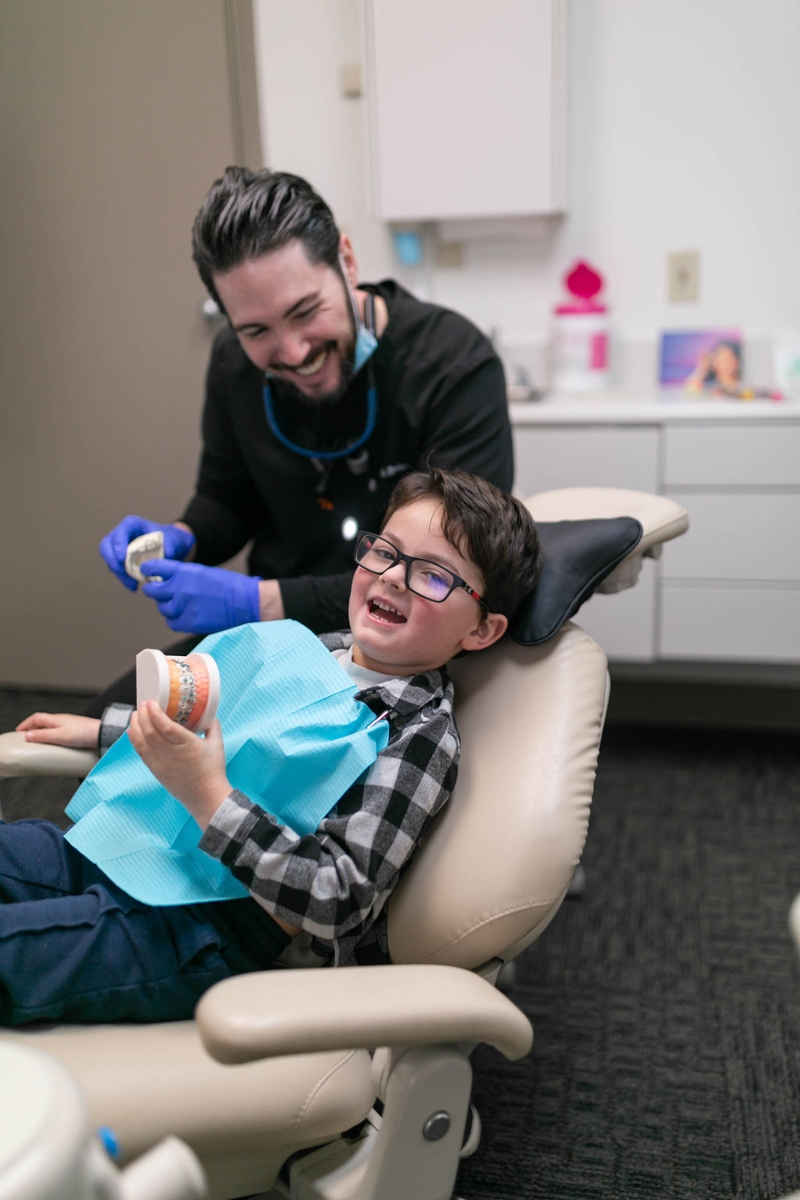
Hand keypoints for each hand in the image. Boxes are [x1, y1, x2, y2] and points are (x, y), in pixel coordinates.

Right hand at [16, 712, 99, 748]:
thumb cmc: (83, 734)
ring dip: (42, 732)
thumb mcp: (60, 736)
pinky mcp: (76, 731)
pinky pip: (59, 731)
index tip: (19, 731)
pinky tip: (55, 743)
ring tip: (38, 741)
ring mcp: (69, 724)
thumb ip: (44, 736)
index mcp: (56, 719)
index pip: (36, 718)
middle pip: (43, 721)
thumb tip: (28, 736)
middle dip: (33, 728)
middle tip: (26, 737)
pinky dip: (52, 736)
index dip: (26, 724)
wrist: (102, 734)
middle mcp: (62, 720)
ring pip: (51, 726)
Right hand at [99, 516, 195, 590]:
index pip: (119, 533)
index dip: (117, 545)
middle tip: (123, 574)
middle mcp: (122, 534)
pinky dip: (124, 578)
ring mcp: (119, 547)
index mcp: (132, 525)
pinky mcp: (122, 559)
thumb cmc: (171, 538)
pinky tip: (133, 586)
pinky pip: (117, 569)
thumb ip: (170, 545)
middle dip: (112, 561)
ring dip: (119, 574)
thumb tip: (167, 554)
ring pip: (111, 560)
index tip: (122, 559)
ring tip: (133, 585)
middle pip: (107, 546)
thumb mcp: (173, 540)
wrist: (172, 546)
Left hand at [128, 702, 230, 829]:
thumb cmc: (213, 770)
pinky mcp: (155, 770)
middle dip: (142, 715)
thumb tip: (208, 714)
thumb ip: (212, 726)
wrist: (206, 797)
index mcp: (187, 744)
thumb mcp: (217, 744)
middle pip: (150, 731)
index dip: (155, 713)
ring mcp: (161, 763)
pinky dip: (134, 740)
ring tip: (135, 714)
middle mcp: (171, 753)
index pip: (165, 726)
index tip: (150, 702)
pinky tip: (132, 731)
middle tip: (143, 704)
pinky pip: (140, 752)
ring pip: (142, 741)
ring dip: (136, 725)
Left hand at [140, 561, 259, 632]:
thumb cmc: (227, 586)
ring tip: (178, 604)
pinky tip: (183, 615)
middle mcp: (181, 589)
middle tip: (157, 591)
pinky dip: (174, 619)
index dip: (148, 570)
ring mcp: (184, 607)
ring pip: (162, 608)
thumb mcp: (202, 572)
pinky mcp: (189, 623)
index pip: (155, 568)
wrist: (245, 602)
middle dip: (153, 590)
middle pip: (153, 591)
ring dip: (166, 606)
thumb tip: (164, 580)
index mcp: (184, 572)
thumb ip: (182, 575)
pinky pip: (172, 622)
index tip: (146, 572)